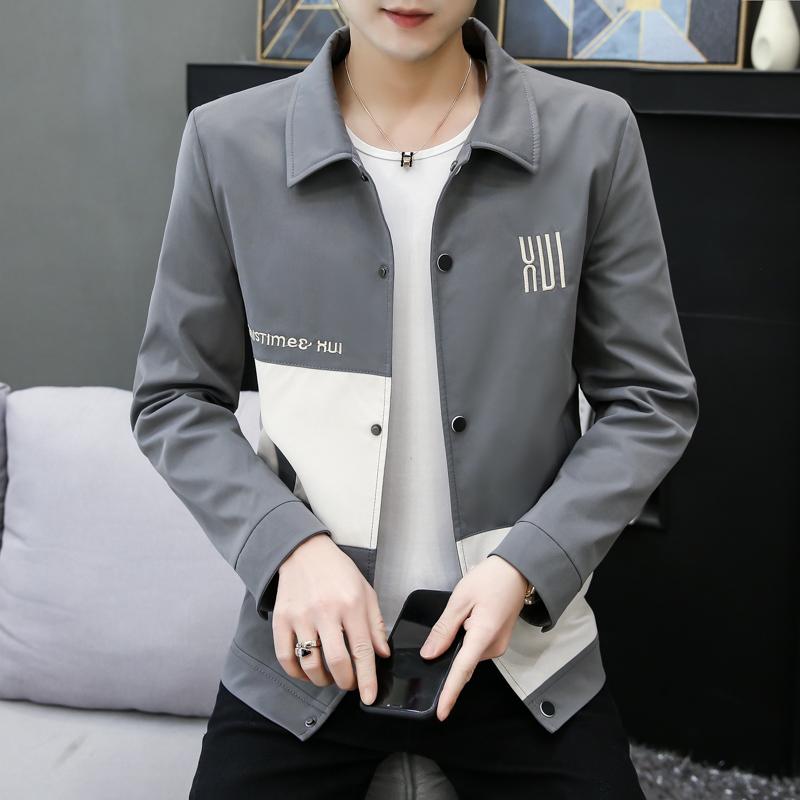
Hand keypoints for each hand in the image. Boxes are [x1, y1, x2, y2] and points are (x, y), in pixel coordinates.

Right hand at [272, 533, 390, 704]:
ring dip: (322, 680)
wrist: (304, 552)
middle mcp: (325, 611)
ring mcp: (301, 616)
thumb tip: (381, 654)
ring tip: (329, 677)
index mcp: (351, 604)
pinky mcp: (281, 619)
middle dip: (346, 682)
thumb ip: (375, 624)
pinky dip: (297, 673)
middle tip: (349, 683)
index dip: (367, 679)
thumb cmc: (337, 571)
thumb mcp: (365, 591)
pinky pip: (286, 657)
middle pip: (337, 662)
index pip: (362, 650)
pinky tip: (306, 671)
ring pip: (311, 664)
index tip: (368, 696)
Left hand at [420, 555, 528, 720]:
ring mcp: (498, 645)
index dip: (450, 693)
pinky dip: (466, 639)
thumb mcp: (460, 599)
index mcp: (484, 635)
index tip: (441, 712)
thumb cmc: (490, 579)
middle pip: (462, 661)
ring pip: (468, 654)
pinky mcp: (497, 641)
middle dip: (450, 649)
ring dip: (459, 641)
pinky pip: (475, 647)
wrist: (516, 570)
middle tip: (457, 616)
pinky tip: (469, 617)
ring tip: (466, 610)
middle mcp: (494, 646)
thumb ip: (443, 629)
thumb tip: (430, 654)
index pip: (462, 671)